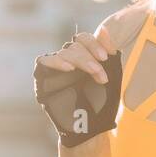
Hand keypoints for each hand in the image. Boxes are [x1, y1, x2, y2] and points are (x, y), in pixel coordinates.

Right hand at [33, 25, 121, 146]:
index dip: (94, 44)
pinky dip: (55, 62)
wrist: (92, 129)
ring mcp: (55, 70)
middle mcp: (68, 61)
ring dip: (79, 60)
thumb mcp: (113, 76)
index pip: (84, 39)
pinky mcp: (43, 80)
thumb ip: (110, 53)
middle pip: (74, 46)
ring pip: (62, 52)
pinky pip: (42, 62)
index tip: (105, 58)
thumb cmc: (103, 104)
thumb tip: (104, 28)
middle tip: (100, 74)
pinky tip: (68, 69)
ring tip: (91, 73)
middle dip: (89, 58)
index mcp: (84, 57)